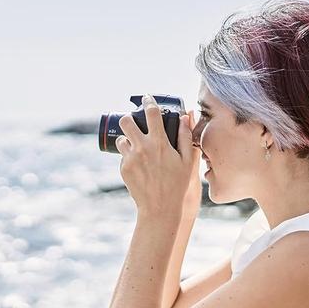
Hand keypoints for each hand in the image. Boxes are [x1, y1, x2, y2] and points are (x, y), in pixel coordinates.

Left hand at [116, 94, 199, 221]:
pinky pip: (123, 156)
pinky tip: (139, 166)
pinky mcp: (124, 169)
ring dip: (128, 139)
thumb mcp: (187, 162)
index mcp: (159, 142)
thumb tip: (185, 118)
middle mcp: (142, 147)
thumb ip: (185, 137)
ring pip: (122, 138)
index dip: (148, 101)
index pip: (151, 112)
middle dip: (130, 118)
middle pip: (127, 121)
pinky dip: (129, 157)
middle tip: (135, 123)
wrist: (159, 208)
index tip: (146, 99)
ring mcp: (130, 158)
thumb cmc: (177, 186)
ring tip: (136, 147)